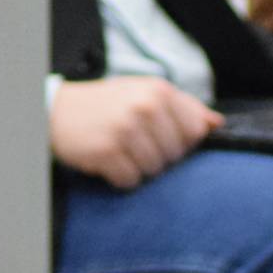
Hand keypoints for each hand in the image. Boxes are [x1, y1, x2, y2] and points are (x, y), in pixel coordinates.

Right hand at [49, 76, 220, 188]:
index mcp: (159, 91)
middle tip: (133, 143)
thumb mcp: (144, 93)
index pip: (196, 132)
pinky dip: (120, 177)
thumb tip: (216, 124)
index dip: (181, 142)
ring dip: (138, 168)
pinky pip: (130, 181)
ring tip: (120, 150)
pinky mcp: (107, 152)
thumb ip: (183, 107)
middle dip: (158, 156)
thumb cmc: (107, 105)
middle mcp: (145, 107)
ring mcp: (126, 129)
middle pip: (176, 155)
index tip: (161, 137)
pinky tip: (107, 161)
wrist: (56, 111)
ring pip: (155, 170)